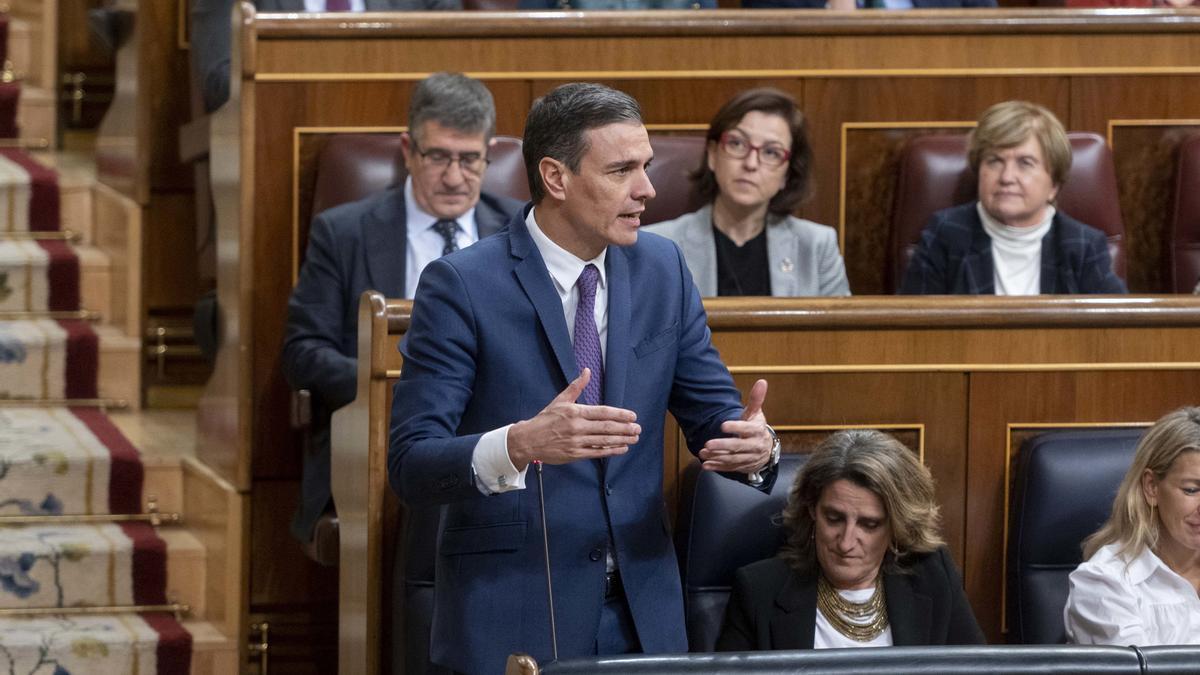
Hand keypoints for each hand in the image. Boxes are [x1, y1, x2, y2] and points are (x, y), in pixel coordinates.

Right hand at [506, 369, 640, 470]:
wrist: (528, 440)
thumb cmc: (545, 419)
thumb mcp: (560, 400)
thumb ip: (576, 386)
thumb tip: (587, 371)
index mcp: (575, 412)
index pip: (603, 412)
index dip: (620, 414)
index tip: (632, 415)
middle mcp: (577, 427)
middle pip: (606, 428)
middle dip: (625, 428)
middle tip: (638, 428)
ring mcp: (577, 442)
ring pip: (604, 441)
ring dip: (622, 439)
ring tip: (634, 438)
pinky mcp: (575, 454)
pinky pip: (597, 453)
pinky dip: (611, 451)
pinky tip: (622, 448)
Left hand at [699, 379, 771, 474]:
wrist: (766, 449)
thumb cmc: (756, 428)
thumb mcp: (756, 414)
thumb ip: (756, 399)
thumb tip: (762, 381)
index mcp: (757, 431)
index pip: (747, 429)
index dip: (735, 427)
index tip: (722, 425)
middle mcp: (754, 446)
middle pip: (738, 447)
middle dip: (723, 446)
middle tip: (707, 443)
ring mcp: (748, 458)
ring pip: (732, 459)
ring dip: (717, 457)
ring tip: (703, 452)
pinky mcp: (742, 467)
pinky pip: (729, 468)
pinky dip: (718, 467)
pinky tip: (706, 465)